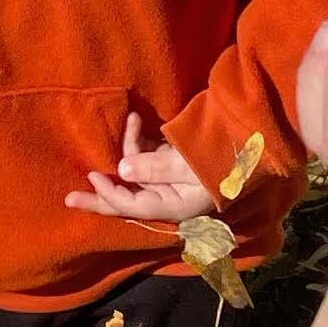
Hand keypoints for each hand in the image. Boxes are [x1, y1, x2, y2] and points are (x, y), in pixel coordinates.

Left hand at [65, 114, 215, 221]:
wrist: (258, 137)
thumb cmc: (228, 153)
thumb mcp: (192, 162)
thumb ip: (156, 166)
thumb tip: (123, 169)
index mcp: (177, 206)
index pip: (134, 206)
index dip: (109, 195)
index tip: (92, 177)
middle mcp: (171, 197)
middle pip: (129, 200)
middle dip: (101, 197)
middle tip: (69, 200)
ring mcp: (173, 179)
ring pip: (137, 171)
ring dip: (129, 147)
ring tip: (134, 120)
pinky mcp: (176, 162)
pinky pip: (148, 156)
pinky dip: (140, 141)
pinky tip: (139, 121)